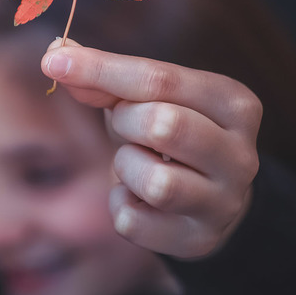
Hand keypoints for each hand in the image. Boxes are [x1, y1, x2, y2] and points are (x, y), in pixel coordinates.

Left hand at [42, 41, 261, 258]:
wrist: (209, 201)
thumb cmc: (170, 137)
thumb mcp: (146, 101)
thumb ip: (105, 80)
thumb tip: (57, 55)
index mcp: (234, 104)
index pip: (161, 79)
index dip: (101, 69)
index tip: (54, 62)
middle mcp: (241, 155)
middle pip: (163, 124)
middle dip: (126, 123)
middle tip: (129, 128)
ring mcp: (224, 202)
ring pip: (156, 182)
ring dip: (127, 167)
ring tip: (138, 163)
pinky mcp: (198, 239)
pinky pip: (133, 221)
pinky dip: (120, 204)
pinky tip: (136, 197)